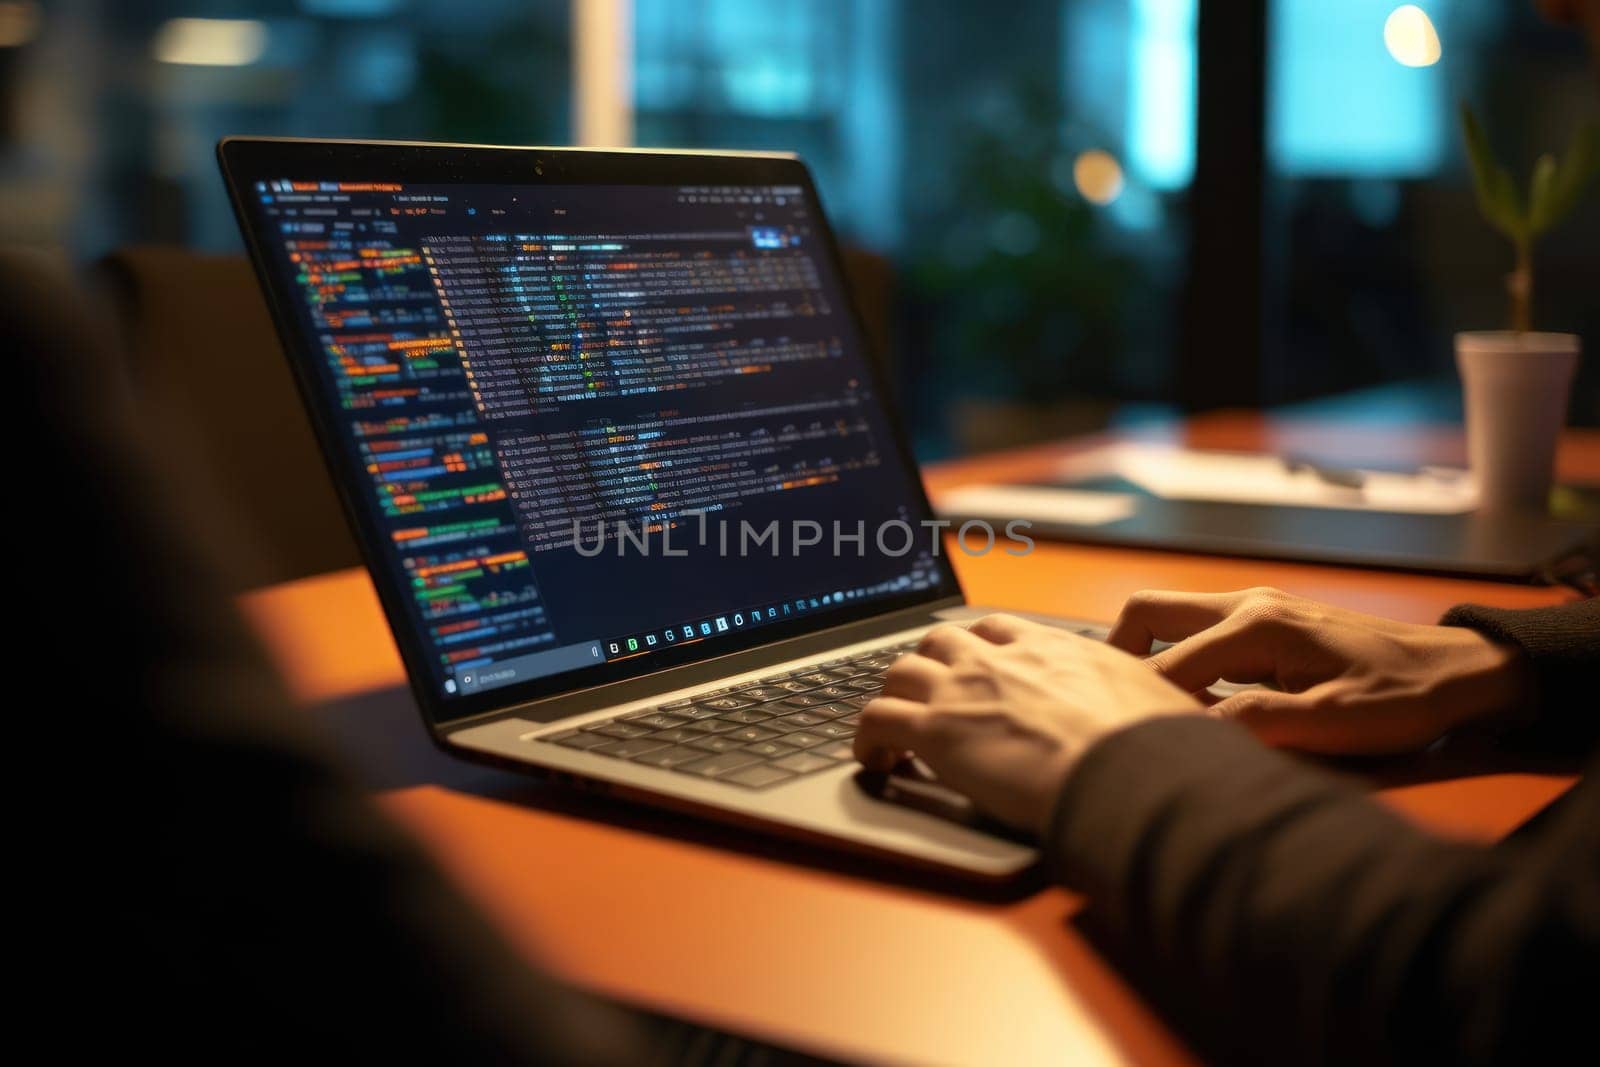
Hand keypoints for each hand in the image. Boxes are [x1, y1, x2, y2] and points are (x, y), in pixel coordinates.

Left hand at [854, 616, 1200, 835]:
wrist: (1130, 775)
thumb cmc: (1158, 750)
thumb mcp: (1161, 707)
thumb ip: (1147, 704)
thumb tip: (1185, 719)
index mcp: (1056, 649)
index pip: (1002, 628)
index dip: (985, 646)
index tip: (983, 665)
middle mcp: (1003, 659)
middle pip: (942, 639)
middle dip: (931, 663)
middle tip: (932, 694)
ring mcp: (963, 691)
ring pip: (898, 669)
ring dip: (893, 693)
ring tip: (895, 725)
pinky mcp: (935, 732)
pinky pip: (875, 719)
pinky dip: (866, 737)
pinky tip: (874, 760)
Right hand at [1107, 587, 1531, 754]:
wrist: (1457, 671)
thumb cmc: (1401, 701)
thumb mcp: (1333, 723)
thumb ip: (1257, 723)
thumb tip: (1188, 732)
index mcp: (1256, 627)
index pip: (1168, 666)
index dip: (1140, 705)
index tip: (1118, 742)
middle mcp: (1247, 605)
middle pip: (1148, 612)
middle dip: (1116, 656)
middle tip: (1108, 707)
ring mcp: (1257, 607)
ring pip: (1170, 616)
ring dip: (1147, 656)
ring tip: (1142, 710)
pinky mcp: (1268, 621)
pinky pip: (1199, 630)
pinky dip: (1177, 658)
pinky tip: (1189, 702)